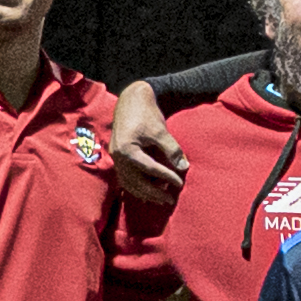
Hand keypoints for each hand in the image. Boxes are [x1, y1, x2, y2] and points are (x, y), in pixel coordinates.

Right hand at [106, 84, 186, 206]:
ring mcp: (116, 159)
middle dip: (154, 192)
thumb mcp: (160, 130)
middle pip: (135, 182)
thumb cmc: (145, 114)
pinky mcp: (118, 158)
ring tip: (160, 199)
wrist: (131, 100)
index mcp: (126, 149)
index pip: (148, 168)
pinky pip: (125, 178)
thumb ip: (172, 149)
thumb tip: (184, 167)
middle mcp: (117, 157)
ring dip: (144, 193)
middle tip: (170, 199)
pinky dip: (136, 188)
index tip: (180, 183)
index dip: (166, 176)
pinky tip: (147, 195)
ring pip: (128, 183)